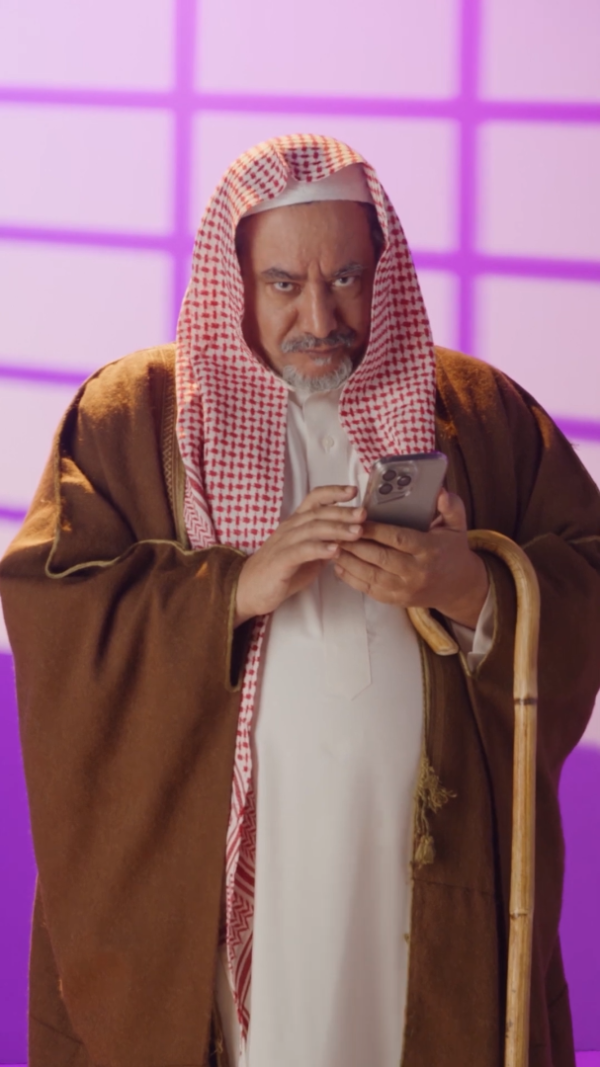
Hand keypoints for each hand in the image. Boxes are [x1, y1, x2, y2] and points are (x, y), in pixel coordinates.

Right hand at [234, 485, 365, 625]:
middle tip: (363, 514)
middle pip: (318, 513)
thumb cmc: (279, 573)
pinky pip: (301, 551)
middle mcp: (289, 529)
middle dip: (343, 512)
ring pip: (312, 529)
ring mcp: (283, 543)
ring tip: (357, 532)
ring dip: (337, 529)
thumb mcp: (307, 555)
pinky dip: (319, 549)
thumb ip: (324, 544)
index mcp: (295, 523)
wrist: (248, 591)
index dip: (333, 492)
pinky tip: (335, 550)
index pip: (314, 499)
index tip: (353, 491)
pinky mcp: (280, 561)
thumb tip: (348, 537)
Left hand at [334, 488, 488, 627]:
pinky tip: (339, 565)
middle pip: (380, 558)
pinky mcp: (396, 600)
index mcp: (429, 550)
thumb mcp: (457, 526)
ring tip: (332, 547)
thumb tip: (441, 492)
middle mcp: (416, 571)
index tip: (356, 520)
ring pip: (371, 575)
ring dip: (349, 562)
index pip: (398, 538)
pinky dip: (352, 579)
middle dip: (355, 545)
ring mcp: (405, 589)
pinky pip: (370, 590)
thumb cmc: (452, 550)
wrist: (459, 587)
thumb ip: (451, 507)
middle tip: (336, 532)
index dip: (375, 530)